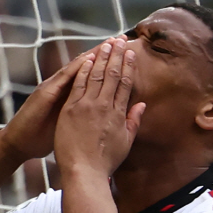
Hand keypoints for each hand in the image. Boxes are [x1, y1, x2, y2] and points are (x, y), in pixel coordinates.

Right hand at [0, 39, 120, 161]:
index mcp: (72, 96)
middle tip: (123, 39)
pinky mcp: (45, 94)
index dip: (112, 65)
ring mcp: (53, 87)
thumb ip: (84, 115)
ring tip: (109, 43)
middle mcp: (63, 87)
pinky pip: (62, 79)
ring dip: (93, 54)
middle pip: (89, 67)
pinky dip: (75, 69)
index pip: (96, 77)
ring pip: (77, 67)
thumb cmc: (43, 137)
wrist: (19, 143)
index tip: (129, 54)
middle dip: (107, 53)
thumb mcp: (68, 125)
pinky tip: (87, 59)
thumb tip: (102, 112)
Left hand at [54, 38, 145, 176]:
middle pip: (112, 75)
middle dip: (116, 55)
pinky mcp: (71, 109)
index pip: (125, 83)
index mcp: (118, 114)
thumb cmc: (105, 162)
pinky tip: (87, 59)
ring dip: (101, 58)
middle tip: (119, 39)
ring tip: (106, 44)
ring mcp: (87, 106)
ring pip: (96, 75)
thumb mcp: (125, 143)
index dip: (128, 66)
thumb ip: (133, 121)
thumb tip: (141, 105)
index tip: (130, 52)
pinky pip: (78, 85)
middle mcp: (104, 106)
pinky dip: (84, 71)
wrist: (84, 172)